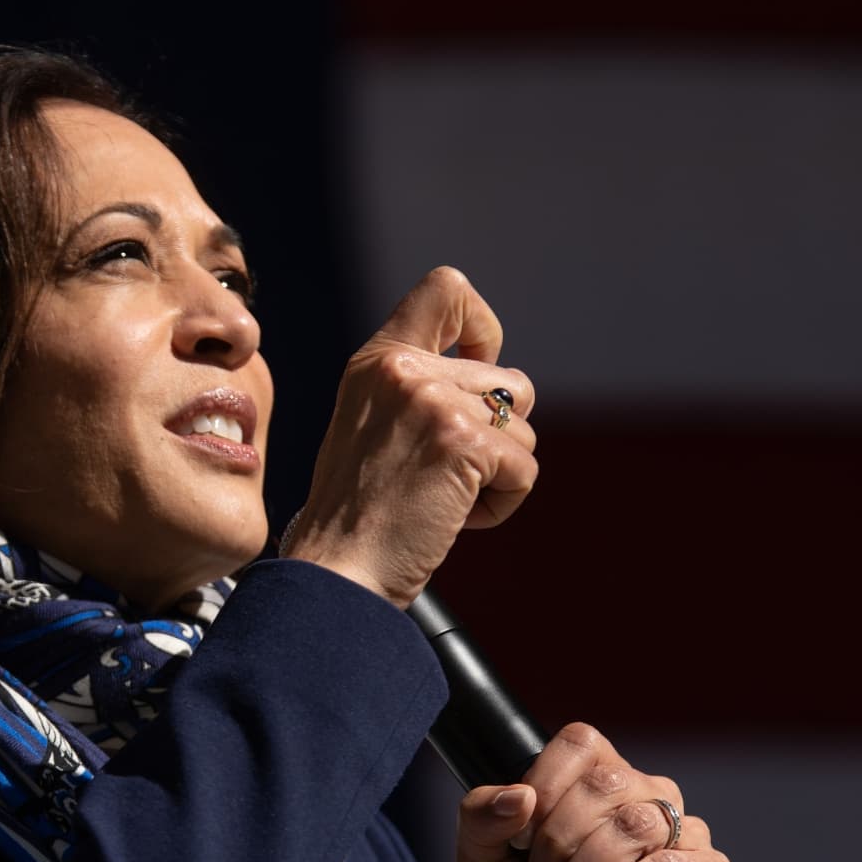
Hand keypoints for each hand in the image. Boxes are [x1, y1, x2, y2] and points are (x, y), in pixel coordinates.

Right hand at [282, 266, 538, 608]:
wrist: (337, 574)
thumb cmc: (356, 518)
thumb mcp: (370, 427)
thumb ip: (418, 392)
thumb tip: (496, 387)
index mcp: (376, 362)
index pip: (448, 288)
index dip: (482, 326)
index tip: (477, 366)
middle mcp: (403, 370)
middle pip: (509, 382)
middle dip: (495, 437)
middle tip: (440, 476)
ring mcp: (434, 403)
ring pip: (521, 428)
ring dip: (497, 475)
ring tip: (441, 501)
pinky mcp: (465, 443)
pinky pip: (525, 469)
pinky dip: (502, 504)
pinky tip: (455, 520)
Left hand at [455, 723, 734, 861]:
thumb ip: (480, 820)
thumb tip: (517, 796)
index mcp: (592, 779)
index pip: (580, 743)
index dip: (544, 785)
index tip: (519, 839)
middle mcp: (643, 796)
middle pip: (607, 783)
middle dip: (558, 842)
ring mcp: (681, 836)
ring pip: (638, 823)